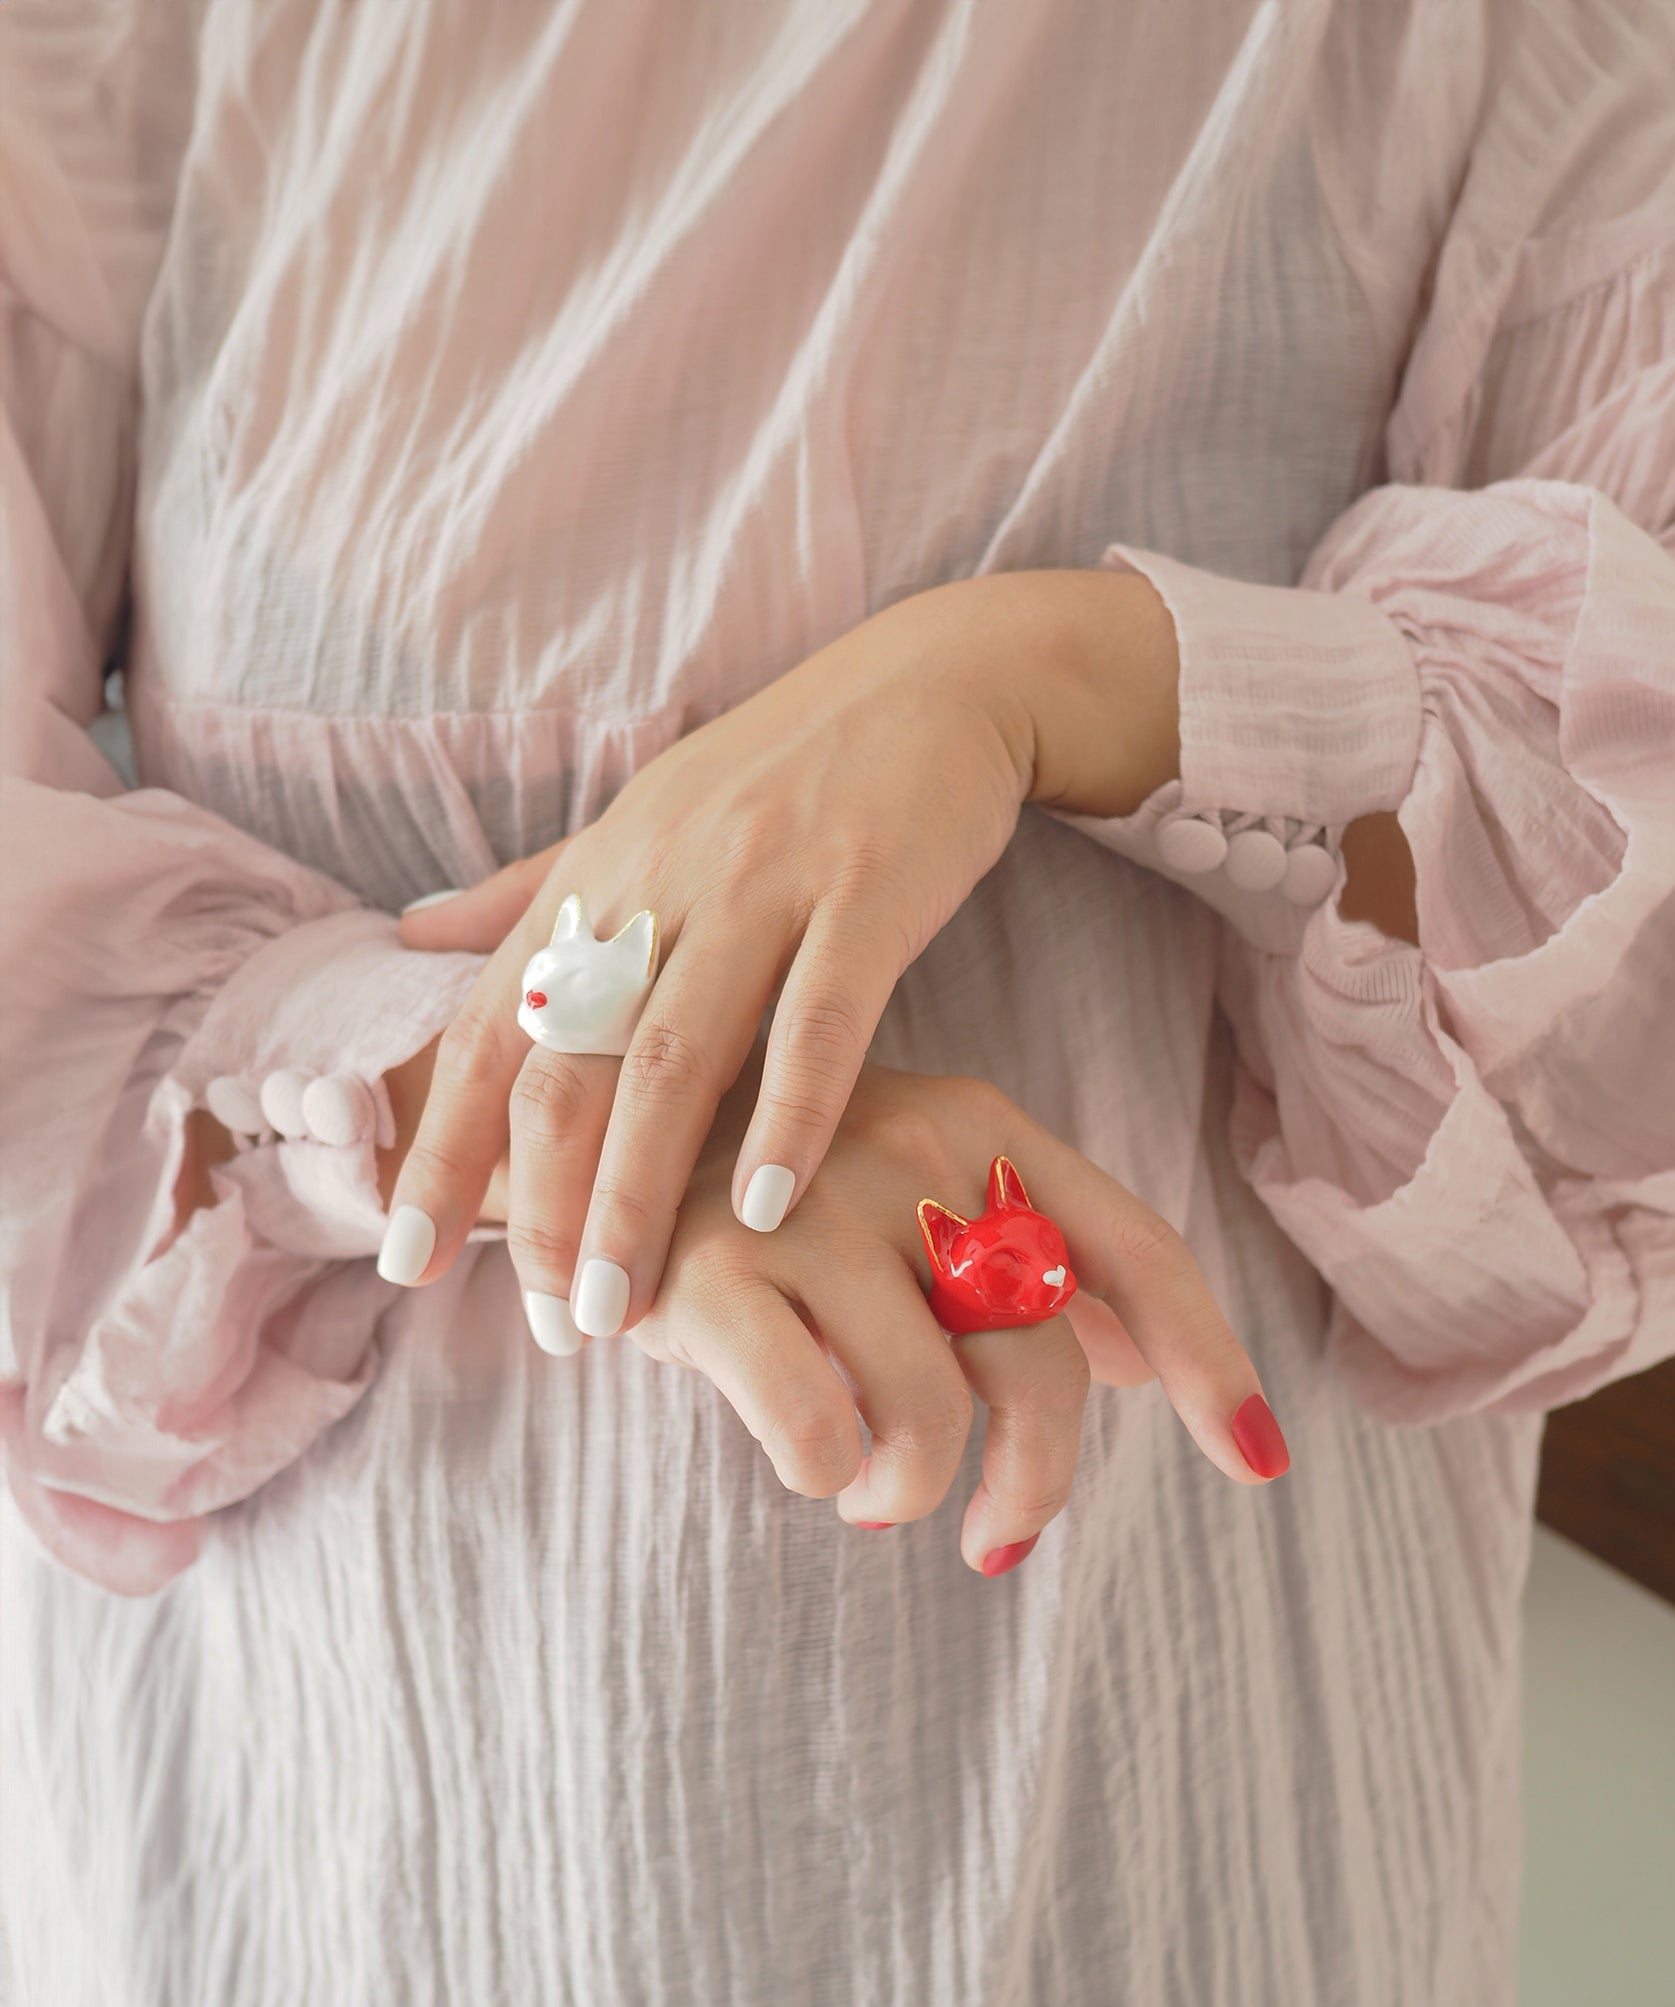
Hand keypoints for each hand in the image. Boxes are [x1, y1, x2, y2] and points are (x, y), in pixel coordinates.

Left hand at [389, 568, 1182, 1343]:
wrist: (934, 680)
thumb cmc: (782, 771)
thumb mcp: (638, 820)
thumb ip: (526, 894)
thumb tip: (404, 935)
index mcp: (596, 876)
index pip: (486, 1029)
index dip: (439, 1147)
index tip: (406, 1260)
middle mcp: (657, 879)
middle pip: (568, 1061)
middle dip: (542, 1204)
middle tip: (545, 1322)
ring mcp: (763, 883)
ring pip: (676, 1056)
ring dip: (639, 1190)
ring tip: (623, 1302)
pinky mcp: (866, 892)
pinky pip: (821, 1020)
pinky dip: (788, 1118)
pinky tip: (765, 1209)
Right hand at [625, 1057, 1286, 1572]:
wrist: (575, 1137)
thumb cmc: (766, 1188)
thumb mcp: (908, 1201)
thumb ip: (1022, 1267)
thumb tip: (1145, 1364)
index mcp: (978, 1127)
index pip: (1132, 1251)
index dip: (1211, 1361)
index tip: (1262, 1461)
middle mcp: (909, 1149)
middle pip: (1045, 1362)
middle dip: (1036, 1482)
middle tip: (994, 1539)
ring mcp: (808, 1204)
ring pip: (935, 1410)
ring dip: (915, 1491)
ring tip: (874, 1494)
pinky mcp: (710, 1272)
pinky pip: (820, 1428)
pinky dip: (829, 1473)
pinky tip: (805, 1462)